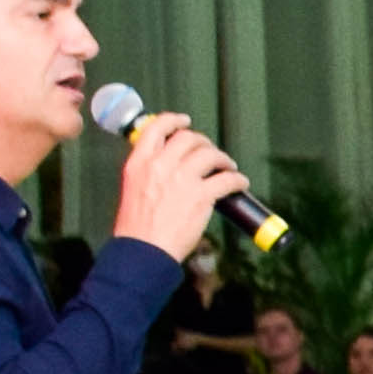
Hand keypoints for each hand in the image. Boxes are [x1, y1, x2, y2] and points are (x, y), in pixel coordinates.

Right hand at [108, 112, 252, 266]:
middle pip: (189, 138)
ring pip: (210, 154)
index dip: (175, 120)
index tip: (185, 121)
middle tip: (210, 152)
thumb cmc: (137, 229)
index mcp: (139, 163)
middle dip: (203, 142)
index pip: (157, 127)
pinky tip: (240, 183)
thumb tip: (167, 164)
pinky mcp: (201, 196)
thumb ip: (148, 173)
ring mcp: (181, 179)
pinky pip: (227, 179)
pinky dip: (238, 179)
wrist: (142, 252)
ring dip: (223, 158)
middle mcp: (160, 166)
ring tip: (228, 167)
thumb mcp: (132, 190)